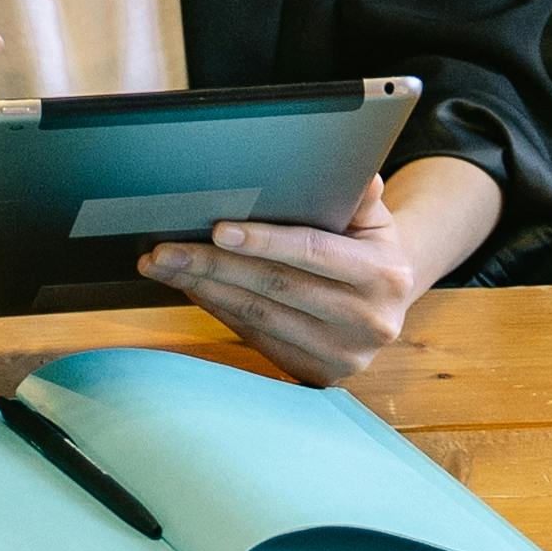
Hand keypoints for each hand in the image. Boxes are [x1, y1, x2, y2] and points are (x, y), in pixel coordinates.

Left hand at [144, 176, 441, 386]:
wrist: (387, 307)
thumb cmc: (370, 249)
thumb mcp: (375, 219)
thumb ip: (361, 196)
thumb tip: (359, 174)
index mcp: (384, 276)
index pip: (313, 252)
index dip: (264, 241)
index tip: (217, 229)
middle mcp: (369, 322)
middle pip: (275, 287)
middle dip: (214, 265)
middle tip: (163, 250)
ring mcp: (343, 356)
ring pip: (259, 317)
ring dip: (205, 290)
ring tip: (165, 267)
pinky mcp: (319, 376)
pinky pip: (257, 338)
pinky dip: (219, 311)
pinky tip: (192, 288)